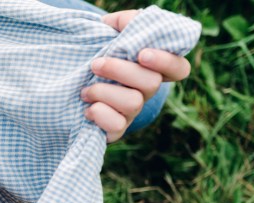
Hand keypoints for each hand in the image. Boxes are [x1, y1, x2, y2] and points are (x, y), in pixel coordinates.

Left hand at [84, 10, 192, 141]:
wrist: (75, 82)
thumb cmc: (101, 54)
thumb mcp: (113, 33)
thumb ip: (125, 23)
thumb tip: (125, 23)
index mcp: (153, 68)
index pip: (179, 69)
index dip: (165, 62)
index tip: (142, 54)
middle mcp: (147, 91)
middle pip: (151, 83)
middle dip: (120, 71)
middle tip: (96, 65)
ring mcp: (134, 111)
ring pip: (133, 103)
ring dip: (104, 92)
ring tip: (85, 90)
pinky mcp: (117, 129)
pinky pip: (117, 126)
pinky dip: (100, 115)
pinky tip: (87, 108)